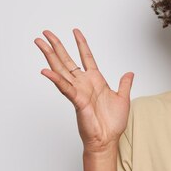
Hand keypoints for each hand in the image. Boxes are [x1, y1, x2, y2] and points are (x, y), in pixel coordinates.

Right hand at [34, 29, 133, 152]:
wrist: (108, 139)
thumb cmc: (113, 123)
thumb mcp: (123, 98)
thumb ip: (125, 84)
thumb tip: (130, 73)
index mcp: (95, 81)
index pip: (86, 57)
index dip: (81, 44)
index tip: (75, 31)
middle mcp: (84, 84)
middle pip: (67, 60)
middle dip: (56, 46)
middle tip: (45, 33)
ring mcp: (78, 91)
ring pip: (61, 70)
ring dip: (50, 56)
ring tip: (40, 43)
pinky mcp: (77, 101)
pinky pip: (65, 88)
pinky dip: (55, 79)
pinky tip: (46, 70)